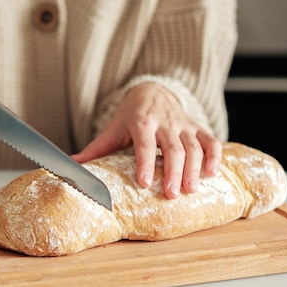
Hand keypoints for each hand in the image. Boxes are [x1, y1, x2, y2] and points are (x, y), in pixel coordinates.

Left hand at [72, 83, 221, 198]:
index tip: (145, 183)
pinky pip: (211, 141)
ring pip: (193, 146)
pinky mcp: (197, 127)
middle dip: (173, 172)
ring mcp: (183, 124)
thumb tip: (72, 166)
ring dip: (193, 169)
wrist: (152, 91)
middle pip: (173, 148)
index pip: (144, 145)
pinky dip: (214, 157)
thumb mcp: (112, 130)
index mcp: (141, 122)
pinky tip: (212, 174)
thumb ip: (95, 150)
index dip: (145, 163)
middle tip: (172, 194)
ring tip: (190, 190)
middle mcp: (165, 122)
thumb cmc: (130, 116)